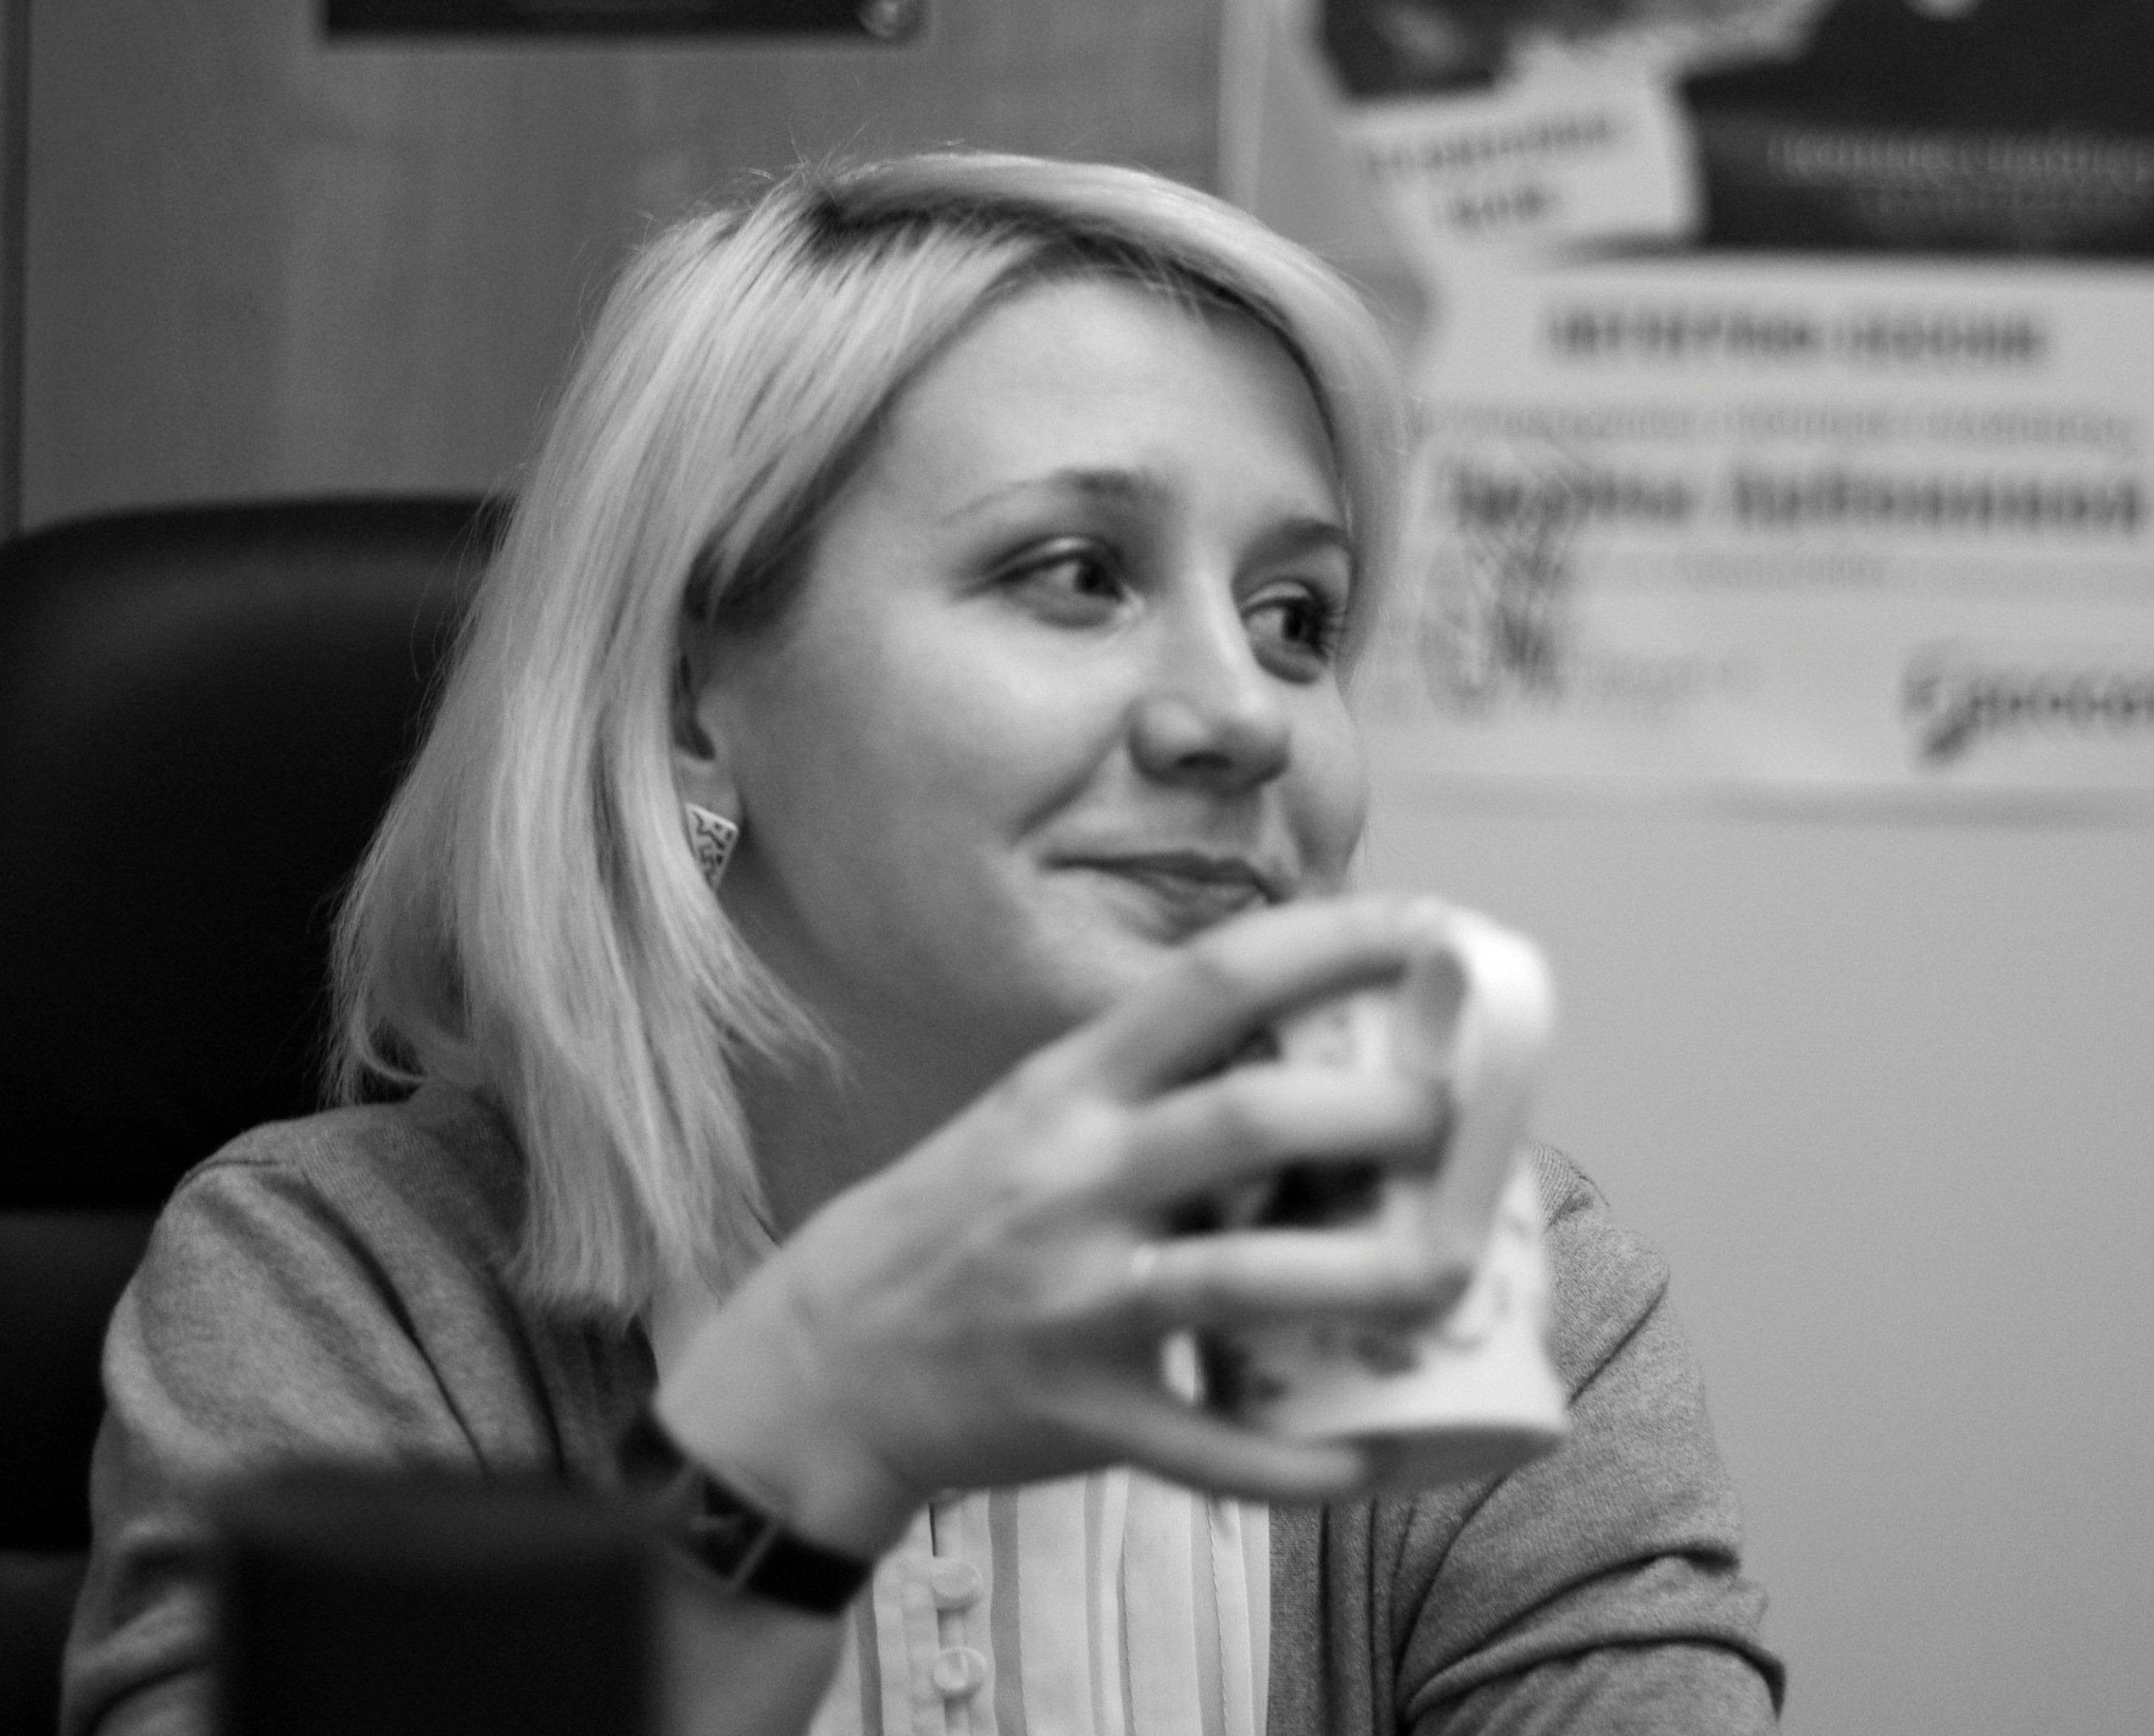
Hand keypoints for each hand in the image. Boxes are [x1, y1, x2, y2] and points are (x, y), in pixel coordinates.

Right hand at [657, 894, 1468, 1553]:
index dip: (1331, 942)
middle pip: (1245, 1121)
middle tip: (1457, 1116)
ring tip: (1454, 1276)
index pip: (1212, 982)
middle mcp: (1072, 1179)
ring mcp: (1073, 1300)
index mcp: (1071, 1088)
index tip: (1432, 925)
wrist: (827, 1360)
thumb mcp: (1039, 1116)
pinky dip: (1296, 1460)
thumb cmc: (965, 1217)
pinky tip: (1371, 1452)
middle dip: (1374, 1112)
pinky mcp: (1080, 1414)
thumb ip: (1158, 1086)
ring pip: (1240, 1281)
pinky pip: (1207, 1447)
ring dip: (1368, 1280)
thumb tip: (1329, 1057)